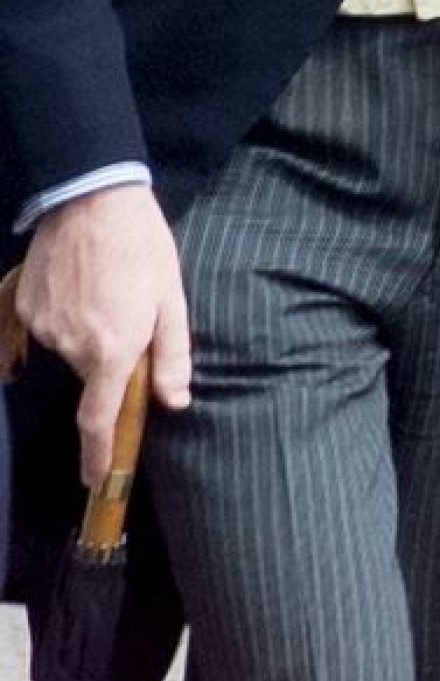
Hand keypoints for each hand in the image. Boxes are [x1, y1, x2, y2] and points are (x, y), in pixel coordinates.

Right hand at [16, 186, 191, 483]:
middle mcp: (71, 347)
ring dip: (89, 329)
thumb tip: (174, 402)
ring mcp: (42, 328)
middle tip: (128, 309)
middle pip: (91, 371)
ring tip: (107, 286)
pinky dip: (68, 312)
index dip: (96, 455)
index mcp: (112, 349)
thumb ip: (172, 354)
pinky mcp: (24, 308)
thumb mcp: (171, 297)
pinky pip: (49, 326)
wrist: (91, 199)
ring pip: (70, 347)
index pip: (98, 419)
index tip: (95, 481)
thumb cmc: (142, 246)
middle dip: (109, 355)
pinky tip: (82, 280)